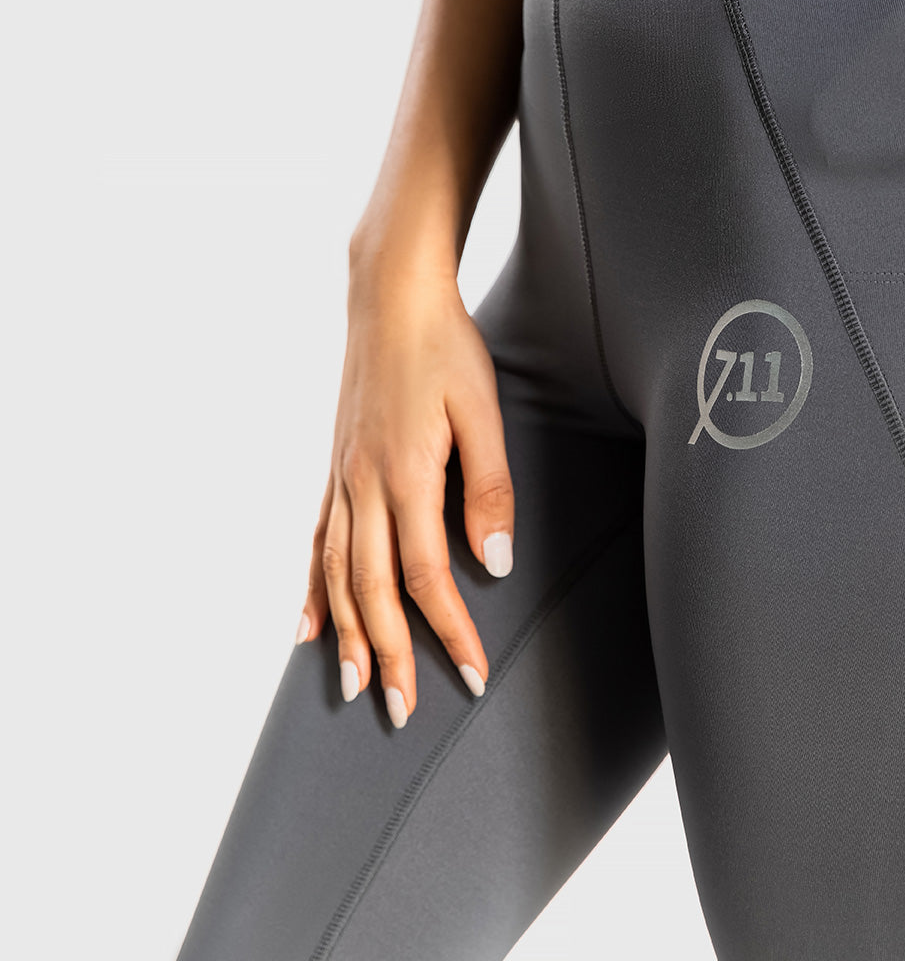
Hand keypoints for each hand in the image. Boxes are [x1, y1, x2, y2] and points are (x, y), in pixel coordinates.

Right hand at [294, 263, 513, 728]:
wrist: (390, 297)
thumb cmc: (445, 347)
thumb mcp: (483, 410)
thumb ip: (489, 487)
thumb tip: (494, 563)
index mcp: (406, 476)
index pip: (427, 577)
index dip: (449, 631)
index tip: (471, 675)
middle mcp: (364, 485)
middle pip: (374, 590)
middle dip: (389, 655)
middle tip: (403, 711)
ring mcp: (342, 477)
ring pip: (338, 573)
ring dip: (345, 634)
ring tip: (353, 687)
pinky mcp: (335, 466)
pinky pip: (317, 539)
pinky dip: (311, 588)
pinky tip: (306, 624)